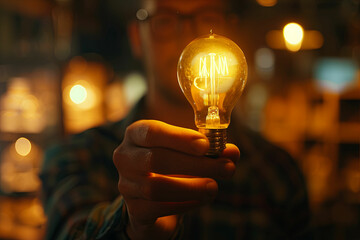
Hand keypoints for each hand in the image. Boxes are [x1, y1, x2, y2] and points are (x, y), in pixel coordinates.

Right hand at [113, 120, 239, 238]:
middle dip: (196, 165)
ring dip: (191, 188)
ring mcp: (126, 184)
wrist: (152, 195)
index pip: (152, 132)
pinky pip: (157, 208)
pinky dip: (184, 204)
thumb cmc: (172, 164)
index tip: (206, 145)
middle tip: (226, 168)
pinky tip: (201, 200)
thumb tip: (232, 153)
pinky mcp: (133, 208)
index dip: (179, 138)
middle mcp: (125, 156)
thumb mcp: (189, 151)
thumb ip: (210, 150)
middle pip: (156, 160)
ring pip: (156, 187)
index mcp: (136, 134)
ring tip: (215, 187)